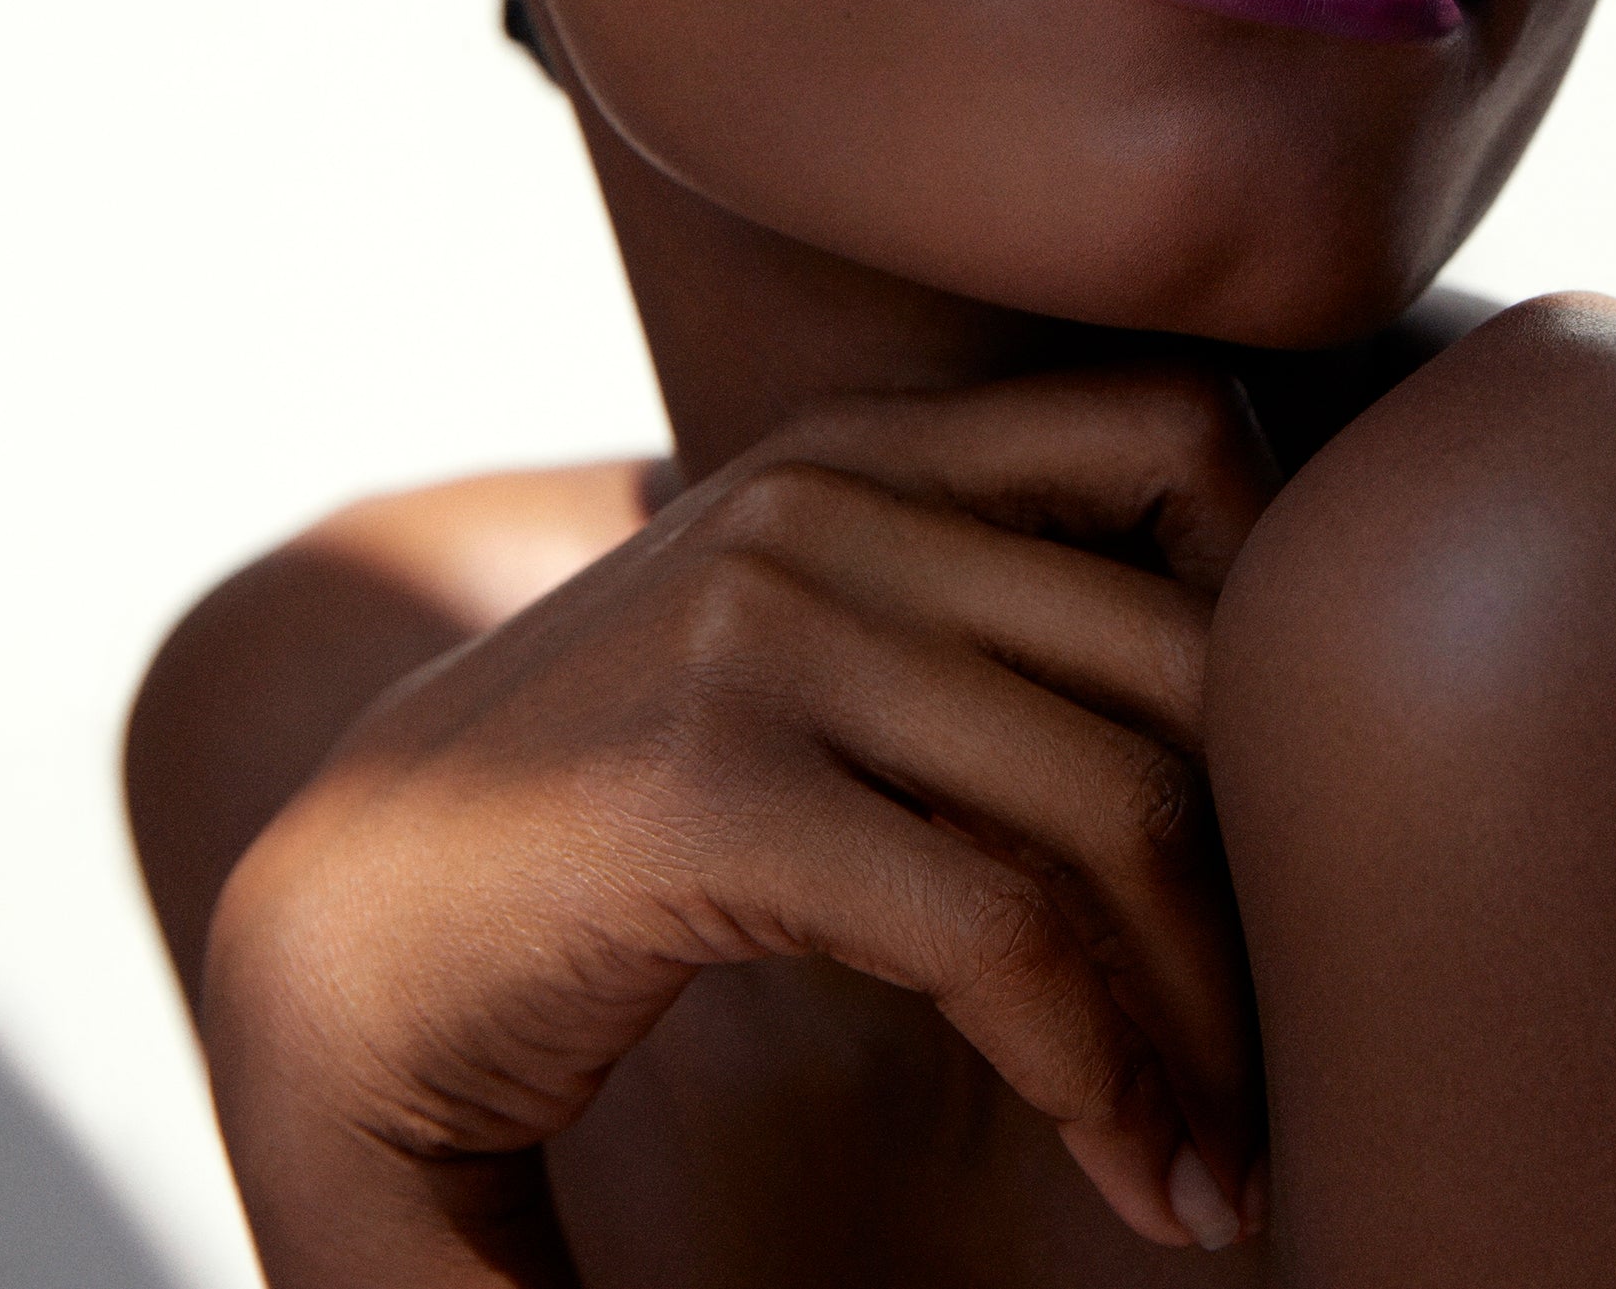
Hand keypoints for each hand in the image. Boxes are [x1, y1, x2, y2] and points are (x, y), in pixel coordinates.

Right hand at [202, 367, 1277, 1284]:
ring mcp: (761, 623)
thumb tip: (1243, 699)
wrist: (324, 948)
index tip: (1292, 816)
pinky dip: (1103, 1076)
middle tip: (1291, 1051)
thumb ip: (976, 629)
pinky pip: (1001, 928)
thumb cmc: (607, 826)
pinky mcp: (709, 783)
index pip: (1181, 438)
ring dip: (1214, 1016)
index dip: (1279, 614)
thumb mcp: (820, 667)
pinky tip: (1141, 1177)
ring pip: (1122, 796)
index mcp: (859, 447)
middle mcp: (822, 497)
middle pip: (1186, 650)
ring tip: (1225, 1157)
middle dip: (1277, 866)